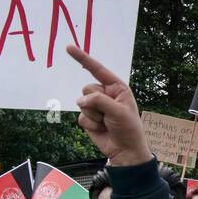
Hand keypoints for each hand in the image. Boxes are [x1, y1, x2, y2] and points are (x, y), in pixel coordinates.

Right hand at [68, 45, 150, 166]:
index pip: (97, 70)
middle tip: (109, 115)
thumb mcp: (118, 111)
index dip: (83, 58)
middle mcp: (105, 94)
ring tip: (106, 123)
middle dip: (95, 103)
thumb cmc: (128, 128)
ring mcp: (96, 106)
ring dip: (94, 115)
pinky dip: (90, 125)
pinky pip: (81, 117)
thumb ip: (100, 101)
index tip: (69, 47)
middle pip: (87, 89)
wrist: (125, 150)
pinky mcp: (89, 118)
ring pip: (82, 103)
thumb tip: (81, 100)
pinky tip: (101, 129)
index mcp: (116, 87)